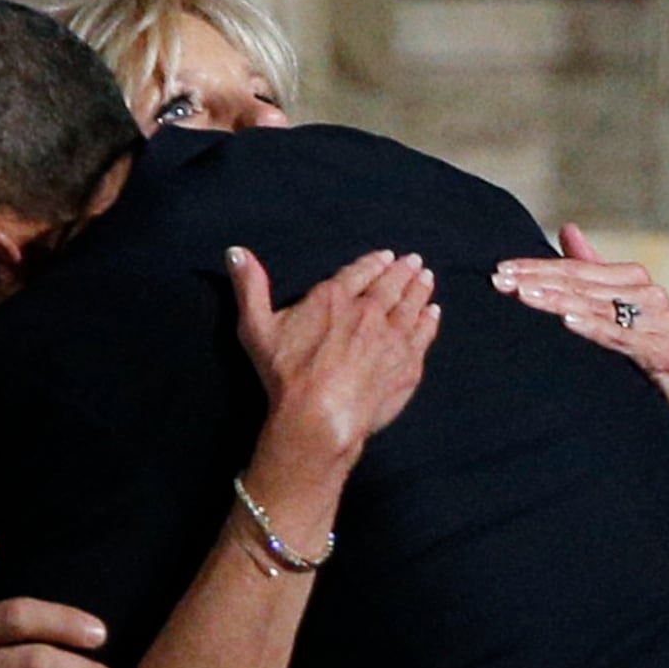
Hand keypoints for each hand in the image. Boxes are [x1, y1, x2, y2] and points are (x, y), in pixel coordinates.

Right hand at [232, 247, 440, 482]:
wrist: (319, 416)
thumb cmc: (286, 374)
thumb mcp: (256, 326)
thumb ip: (249, 286)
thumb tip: (235, 251)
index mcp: (335, 298)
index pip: (360, 273)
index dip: (374, 263)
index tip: (387, 256)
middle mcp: (369, 311)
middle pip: (391, 286)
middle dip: (404, 271)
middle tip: (414, 262)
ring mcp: (392, 337)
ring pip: (411, 307)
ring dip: (420, 290)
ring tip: (426, 278)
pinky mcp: (407, 364)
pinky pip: (423, 335)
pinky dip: (429, 321)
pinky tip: (433, 313)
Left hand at [494, 226, 668, 464]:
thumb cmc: (651, 354)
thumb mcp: (620, 310)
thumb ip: (592, 270)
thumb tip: (567, 229)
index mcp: (632, 279)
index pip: (573, 268)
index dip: (536, 267)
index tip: (500, 270)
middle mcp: (647, 292)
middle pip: (581, 284)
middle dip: (537, 281)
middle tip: (500, 281)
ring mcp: (657, 320)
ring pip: (597, 306)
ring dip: (558, 301)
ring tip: (525, 296)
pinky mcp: (663, 350)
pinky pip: (621, 337)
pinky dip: (594, 328)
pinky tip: (568, 321)